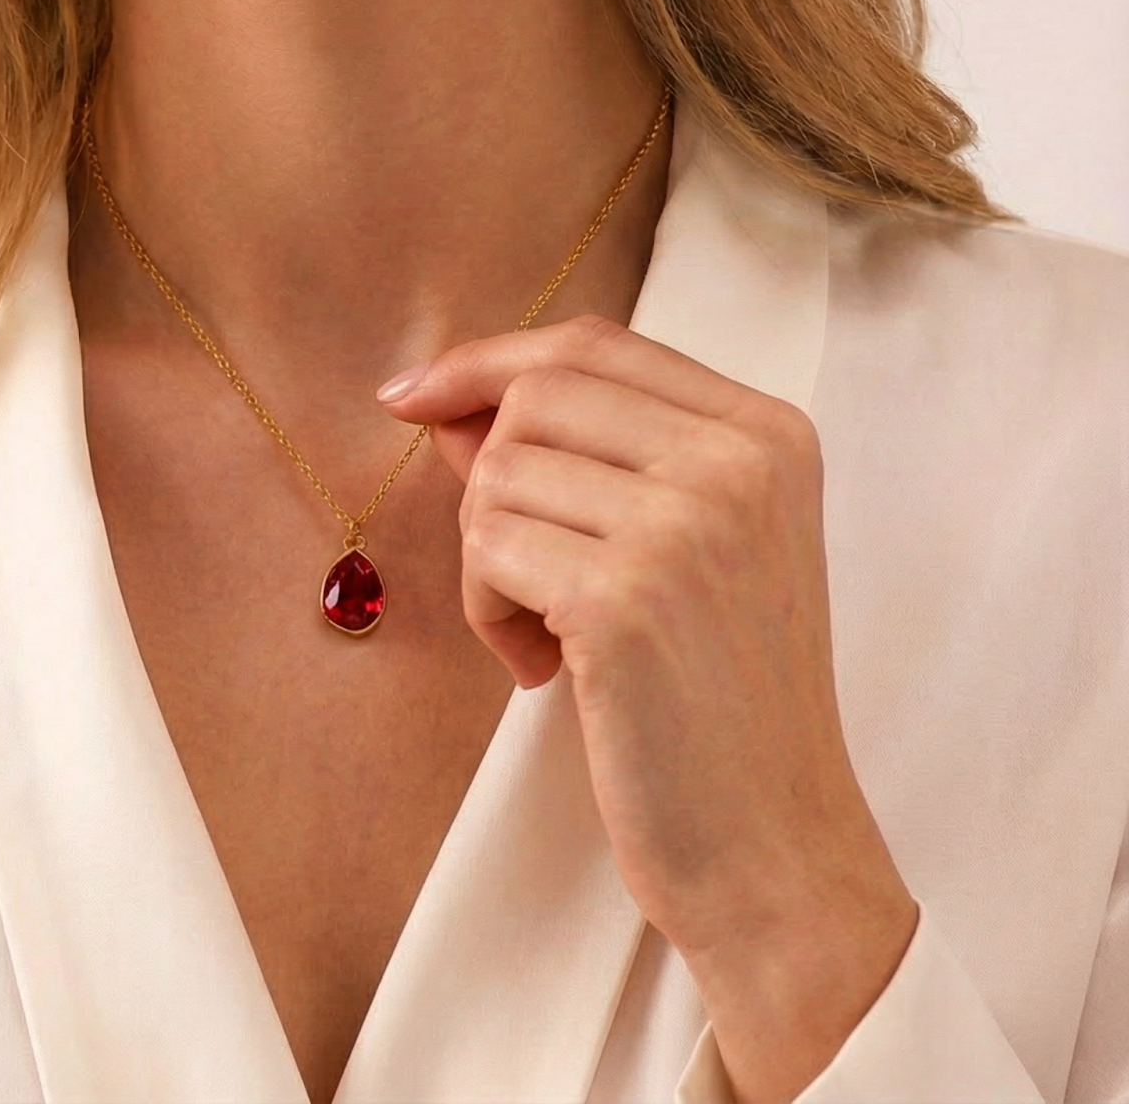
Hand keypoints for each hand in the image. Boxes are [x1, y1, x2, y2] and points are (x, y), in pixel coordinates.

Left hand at [378, 314, 917, 1103]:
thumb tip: (444, 402)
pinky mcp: (626, 595)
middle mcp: (741, 458)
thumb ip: (578, 459)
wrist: (777, 848)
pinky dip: (488, 610)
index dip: (490, 362)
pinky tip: (541, 670)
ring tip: (546, 634)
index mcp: (769, 432)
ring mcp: (688, 522)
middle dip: (490, 475)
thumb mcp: (677, 550)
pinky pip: (488, 545)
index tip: (417, 396)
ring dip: (490, 559)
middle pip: (538, 393)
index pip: (596, 345)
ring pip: (500, 470)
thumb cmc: (715, 699)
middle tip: (517, 570)